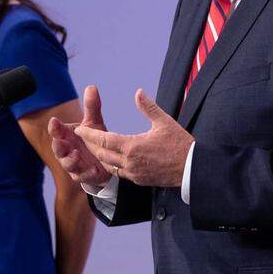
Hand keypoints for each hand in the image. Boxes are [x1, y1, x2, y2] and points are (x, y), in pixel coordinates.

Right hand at [48, 85, 112, 187]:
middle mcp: (66, 150)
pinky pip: (82, 177)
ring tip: (77, 155)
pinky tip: (95, 170)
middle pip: (57, 148)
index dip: (54, 127)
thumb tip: (92, 86)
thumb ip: (91, 107)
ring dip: (70, 160)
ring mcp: (73, 164)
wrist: (103, 162)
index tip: (54, 121)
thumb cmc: (93, 140)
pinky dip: (87, 174)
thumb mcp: (93, 122)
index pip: (56, 130)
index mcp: (66, 135)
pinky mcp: (83, 176)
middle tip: (61, 142)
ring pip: (67, 164)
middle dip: (58, 145)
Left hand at [73, 88, 193, 187]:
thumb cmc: (180, 144)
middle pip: (102, 155)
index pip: (103, 140)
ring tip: (96, 147)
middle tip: (83, 137)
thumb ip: (148, 107)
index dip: (89, 135)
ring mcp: (134, 174)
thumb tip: (137, 92)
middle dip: (90, 146)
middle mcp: (130, 163)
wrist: (193, 170)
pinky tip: (113, 159)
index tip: (78, 129)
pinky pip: (120, 174)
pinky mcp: (140, 181)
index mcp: (132, 147)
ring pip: (109, 166)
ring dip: (100, 157)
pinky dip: (112, 166)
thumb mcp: (164, 122)